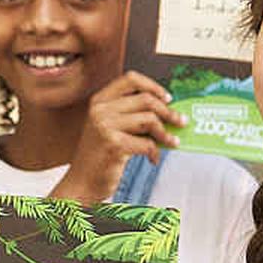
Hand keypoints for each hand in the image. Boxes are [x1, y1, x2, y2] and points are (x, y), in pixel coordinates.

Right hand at [59, 71, 178, 196]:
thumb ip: (130, 114)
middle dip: (168, 112)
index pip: (131, 79)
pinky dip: (155, 152)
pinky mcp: (114, 145)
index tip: (168, 98)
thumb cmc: (99, 156)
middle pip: (146, 99)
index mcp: (99, 101)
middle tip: (180, 122)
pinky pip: (147, 143)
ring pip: (150, 120)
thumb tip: (167, 110)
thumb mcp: (108, 127)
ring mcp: (105, 126)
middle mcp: (100, 110)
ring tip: (172, 143)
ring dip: (166, 133)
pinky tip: (153, 159)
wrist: (81, 183)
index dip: (153, 86)